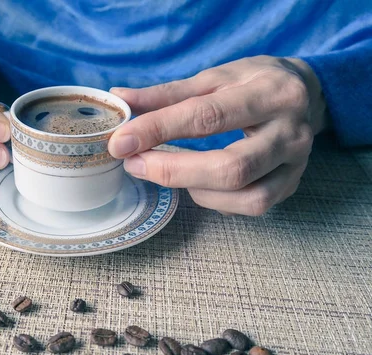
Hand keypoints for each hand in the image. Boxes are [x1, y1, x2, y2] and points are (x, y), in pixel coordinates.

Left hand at [109, 56, 327, 215]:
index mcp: (269, 93)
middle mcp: (290, 131)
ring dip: (194, 190)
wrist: (306, 93)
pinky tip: (197, 184)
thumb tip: (120, 100)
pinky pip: (252, 206)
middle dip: (173, 171)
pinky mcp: (292, 185)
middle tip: (135, 165)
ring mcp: (296, 163)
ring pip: (245, 196)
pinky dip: (215, 200)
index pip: (207, 117)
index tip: (121, 142)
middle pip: (230, 168)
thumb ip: (167, 94)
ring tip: (167, 172)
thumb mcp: (213, 77)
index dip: (159, 131)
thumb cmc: (252, 82)